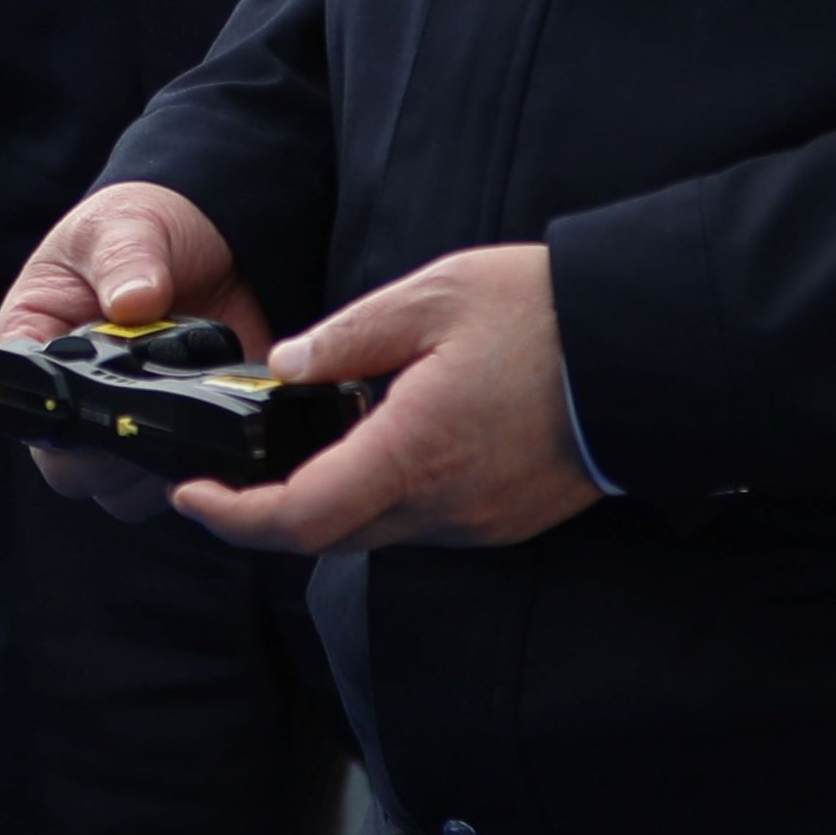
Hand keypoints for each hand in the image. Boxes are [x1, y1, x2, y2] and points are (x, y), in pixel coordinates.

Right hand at [0, 181, 264, 526]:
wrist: (213, 232)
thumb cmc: (145, 222)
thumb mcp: (125, 225)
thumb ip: (126, 259)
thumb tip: (135, 303)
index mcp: (36, 343)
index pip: (23, 408)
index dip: (56, 423)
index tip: (102, 400)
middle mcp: (74, 396)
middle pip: (66, 470)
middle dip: (108, 458)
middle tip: (153, 415)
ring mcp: (126, 421)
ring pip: (119, 492)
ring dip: (152, 472)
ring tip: (188, 418)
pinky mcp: (179, 434)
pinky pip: (174, 481)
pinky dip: (196, 471)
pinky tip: (217, 431)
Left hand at [173, 243, 597, 558]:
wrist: (643, 355)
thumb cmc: (544, 316)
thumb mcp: (432, 298)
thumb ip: (347, 337)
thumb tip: (287, 367)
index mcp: (412, 452)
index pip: (297, 518)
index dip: (232, 516)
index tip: (192, 494)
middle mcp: (443, 506)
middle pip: (328, 536)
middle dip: (269, 511)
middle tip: (232, 472)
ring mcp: (478, 523)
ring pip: (376, 532)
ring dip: (332, 500)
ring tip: (315, 439)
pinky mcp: (504, 522)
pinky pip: (423, 524)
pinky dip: (386, 495)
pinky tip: (388, 441)